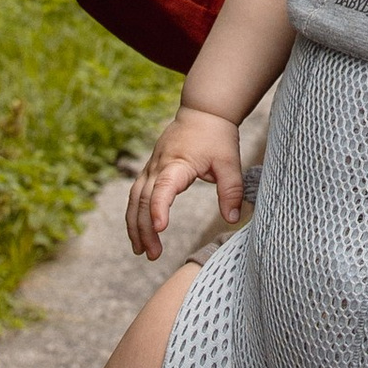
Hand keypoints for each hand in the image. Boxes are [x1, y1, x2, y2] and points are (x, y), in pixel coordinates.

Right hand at [125, 110, 246, 260]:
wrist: (203, 112)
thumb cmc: (217, 137)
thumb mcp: (230, 162)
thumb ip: (231, 190)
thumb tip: (233, 219)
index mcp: (177, 163)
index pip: (163, 187)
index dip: (159, 207)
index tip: (160, 228)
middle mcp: (158, 166)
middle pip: (142, 200)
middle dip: (145, 229)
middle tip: (153, 255)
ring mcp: (151, 168)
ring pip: (134, 199)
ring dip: (135, 226)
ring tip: (142, 251)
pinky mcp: (150, 170)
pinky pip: (136, 195)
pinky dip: (134, 215)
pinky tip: (139, 234)